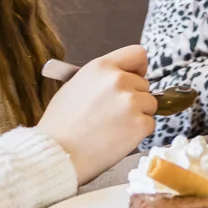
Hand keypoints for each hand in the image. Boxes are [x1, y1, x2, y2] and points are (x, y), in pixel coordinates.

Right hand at [36, 45, 156, 184]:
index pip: (138, 54)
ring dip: (138, 115)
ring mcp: (131, 102)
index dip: (138, 68)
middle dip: (135, 98)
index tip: (134, 78)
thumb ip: (101, 79)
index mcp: (101, 67)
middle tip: (113, 114)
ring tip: (113, 127)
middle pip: (145, 85)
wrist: (57, 153)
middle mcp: (119, 79)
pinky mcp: (140, 123)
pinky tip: (117, 138)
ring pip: (150, 105)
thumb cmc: (61, 124)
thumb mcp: (75, 86)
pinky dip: (138, 133)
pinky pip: (149, 124)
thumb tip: (122, 78)